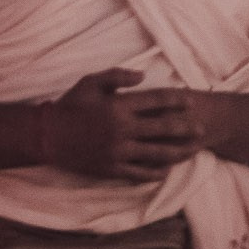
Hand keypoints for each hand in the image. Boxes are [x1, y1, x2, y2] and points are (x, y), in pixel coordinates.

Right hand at [39, 70, 203, 183]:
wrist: (46, 136)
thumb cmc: (69, 106)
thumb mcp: (90, 82)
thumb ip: (118, 75)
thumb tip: (144, 76)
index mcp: (119, 106)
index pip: (156, 101)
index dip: (177, 100)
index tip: (191, 100)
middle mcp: (122, 129)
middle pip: (164, 128)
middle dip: (186, 127)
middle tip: (202, 128)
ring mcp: (118, 151)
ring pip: (156, 153)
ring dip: (177, 152)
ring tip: (192, 151)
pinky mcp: (111, 168)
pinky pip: (139, 173)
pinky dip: (155, 173)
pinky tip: (165, 171)